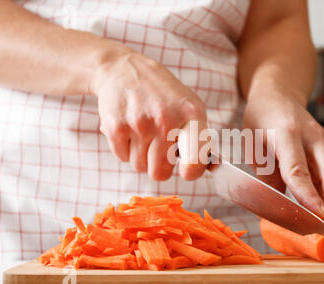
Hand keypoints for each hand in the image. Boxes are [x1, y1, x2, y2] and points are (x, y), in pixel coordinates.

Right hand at [91, 49, 207, 180]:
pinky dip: (124, 148)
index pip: (195, 159)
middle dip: (158, 166)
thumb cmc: (163, 95)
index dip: (191, 172)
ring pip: (139, 166)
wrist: (124, 69)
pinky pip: (122, 157)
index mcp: (191, 114)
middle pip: (160, 173)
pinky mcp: (115, 126)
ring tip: (143, 132)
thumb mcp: (189, 106)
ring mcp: (139, 123)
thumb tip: (208, 167)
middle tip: (158, 148)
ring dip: (140, 155)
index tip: (186, 170)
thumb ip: (199, 138)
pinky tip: (129, 127)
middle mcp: (166, 119)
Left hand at [244, 92, 323, 240]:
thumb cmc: (261, 118)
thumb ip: (267, 174)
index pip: (298, 170)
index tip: (318, 218)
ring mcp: (323, 141)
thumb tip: (280, 204)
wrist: (278, 94)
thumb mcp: (253, 144)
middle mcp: (311, 136)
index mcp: (286, 133)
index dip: (309, 196)